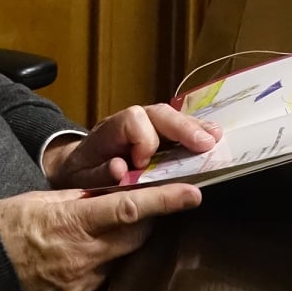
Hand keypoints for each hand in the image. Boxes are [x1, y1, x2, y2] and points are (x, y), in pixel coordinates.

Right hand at [0, 184, 201, 290]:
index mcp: (75, 222)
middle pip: (134, 237)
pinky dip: (97, 269)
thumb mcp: (41, 198)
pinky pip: (98, 284)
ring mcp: (80, 286)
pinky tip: (78, 262)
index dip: (166, 201)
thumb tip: (108, 190)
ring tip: (97, 235)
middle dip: (147, 221)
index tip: (193, 193)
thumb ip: (79, 197)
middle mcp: (84, 257)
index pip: (131, 209)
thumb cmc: (3, 227)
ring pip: (119, 262)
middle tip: (147, 207)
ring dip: (118, 246)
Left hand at [43, 103, 220, 188]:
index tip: (144, 163)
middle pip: (159, 113)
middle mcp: (131, 121)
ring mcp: (146, 126)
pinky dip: (195, 132)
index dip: (144, 139)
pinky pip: (177, 128)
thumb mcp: (82, 177)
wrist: (75, 165)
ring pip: (172, 117)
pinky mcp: (157, 134)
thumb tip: (119, 167)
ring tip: (215, 137)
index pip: (133, 120)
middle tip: (205, 143)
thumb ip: (99, 173)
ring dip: (195, 127)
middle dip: (183, 127)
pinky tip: (212, 137)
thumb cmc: (80, 172)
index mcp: (110, 130)